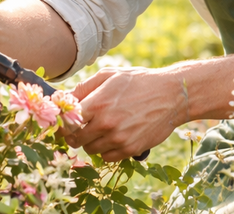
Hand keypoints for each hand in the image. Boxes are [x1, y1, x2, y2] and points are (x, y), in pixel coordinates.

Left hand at [61, 67, 186, 161]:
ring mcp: (118, 138)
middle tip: (80, 127)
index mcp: (97, 103)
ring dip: (91, 141)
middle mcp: (106, 123)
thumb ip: (84, 87)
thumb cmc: (138, 81)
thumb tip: (63, 98)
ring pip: (90, 149)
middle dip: (74, 134)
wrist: (171, 95)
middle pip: (75, 139)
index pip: (67, 121)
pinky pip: (107, 157)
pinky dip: (106, 149)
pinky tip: (113, 136)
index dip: (62, 122)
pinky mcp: (130, 149)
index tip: (63, 121)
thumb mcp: (109, 75)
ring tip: (101, 128)